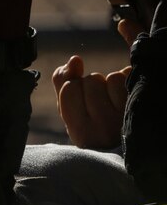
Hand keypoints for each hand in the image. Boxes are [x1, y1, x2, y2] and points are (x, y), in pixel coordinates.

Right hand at [50, 19, 141, 149]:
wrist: (129, 144)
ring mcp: (124, 119)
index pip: (69, 88)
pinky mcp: (140, 108)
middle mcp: (102, 129)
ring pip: (111, 78)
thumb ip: (63, 83)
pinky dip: (128, 79)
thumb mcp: (71, 110)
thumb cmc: (93, 125)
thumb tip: (74, 59)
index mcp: (80, 131)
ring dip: (112, 82)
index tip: (79, 97)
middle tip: (99, 101)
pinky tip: (127, 94)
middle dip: (93, 83)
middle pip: (90, 80)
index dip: (73, 84)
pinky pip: (131, 79)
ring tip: (114, 99)